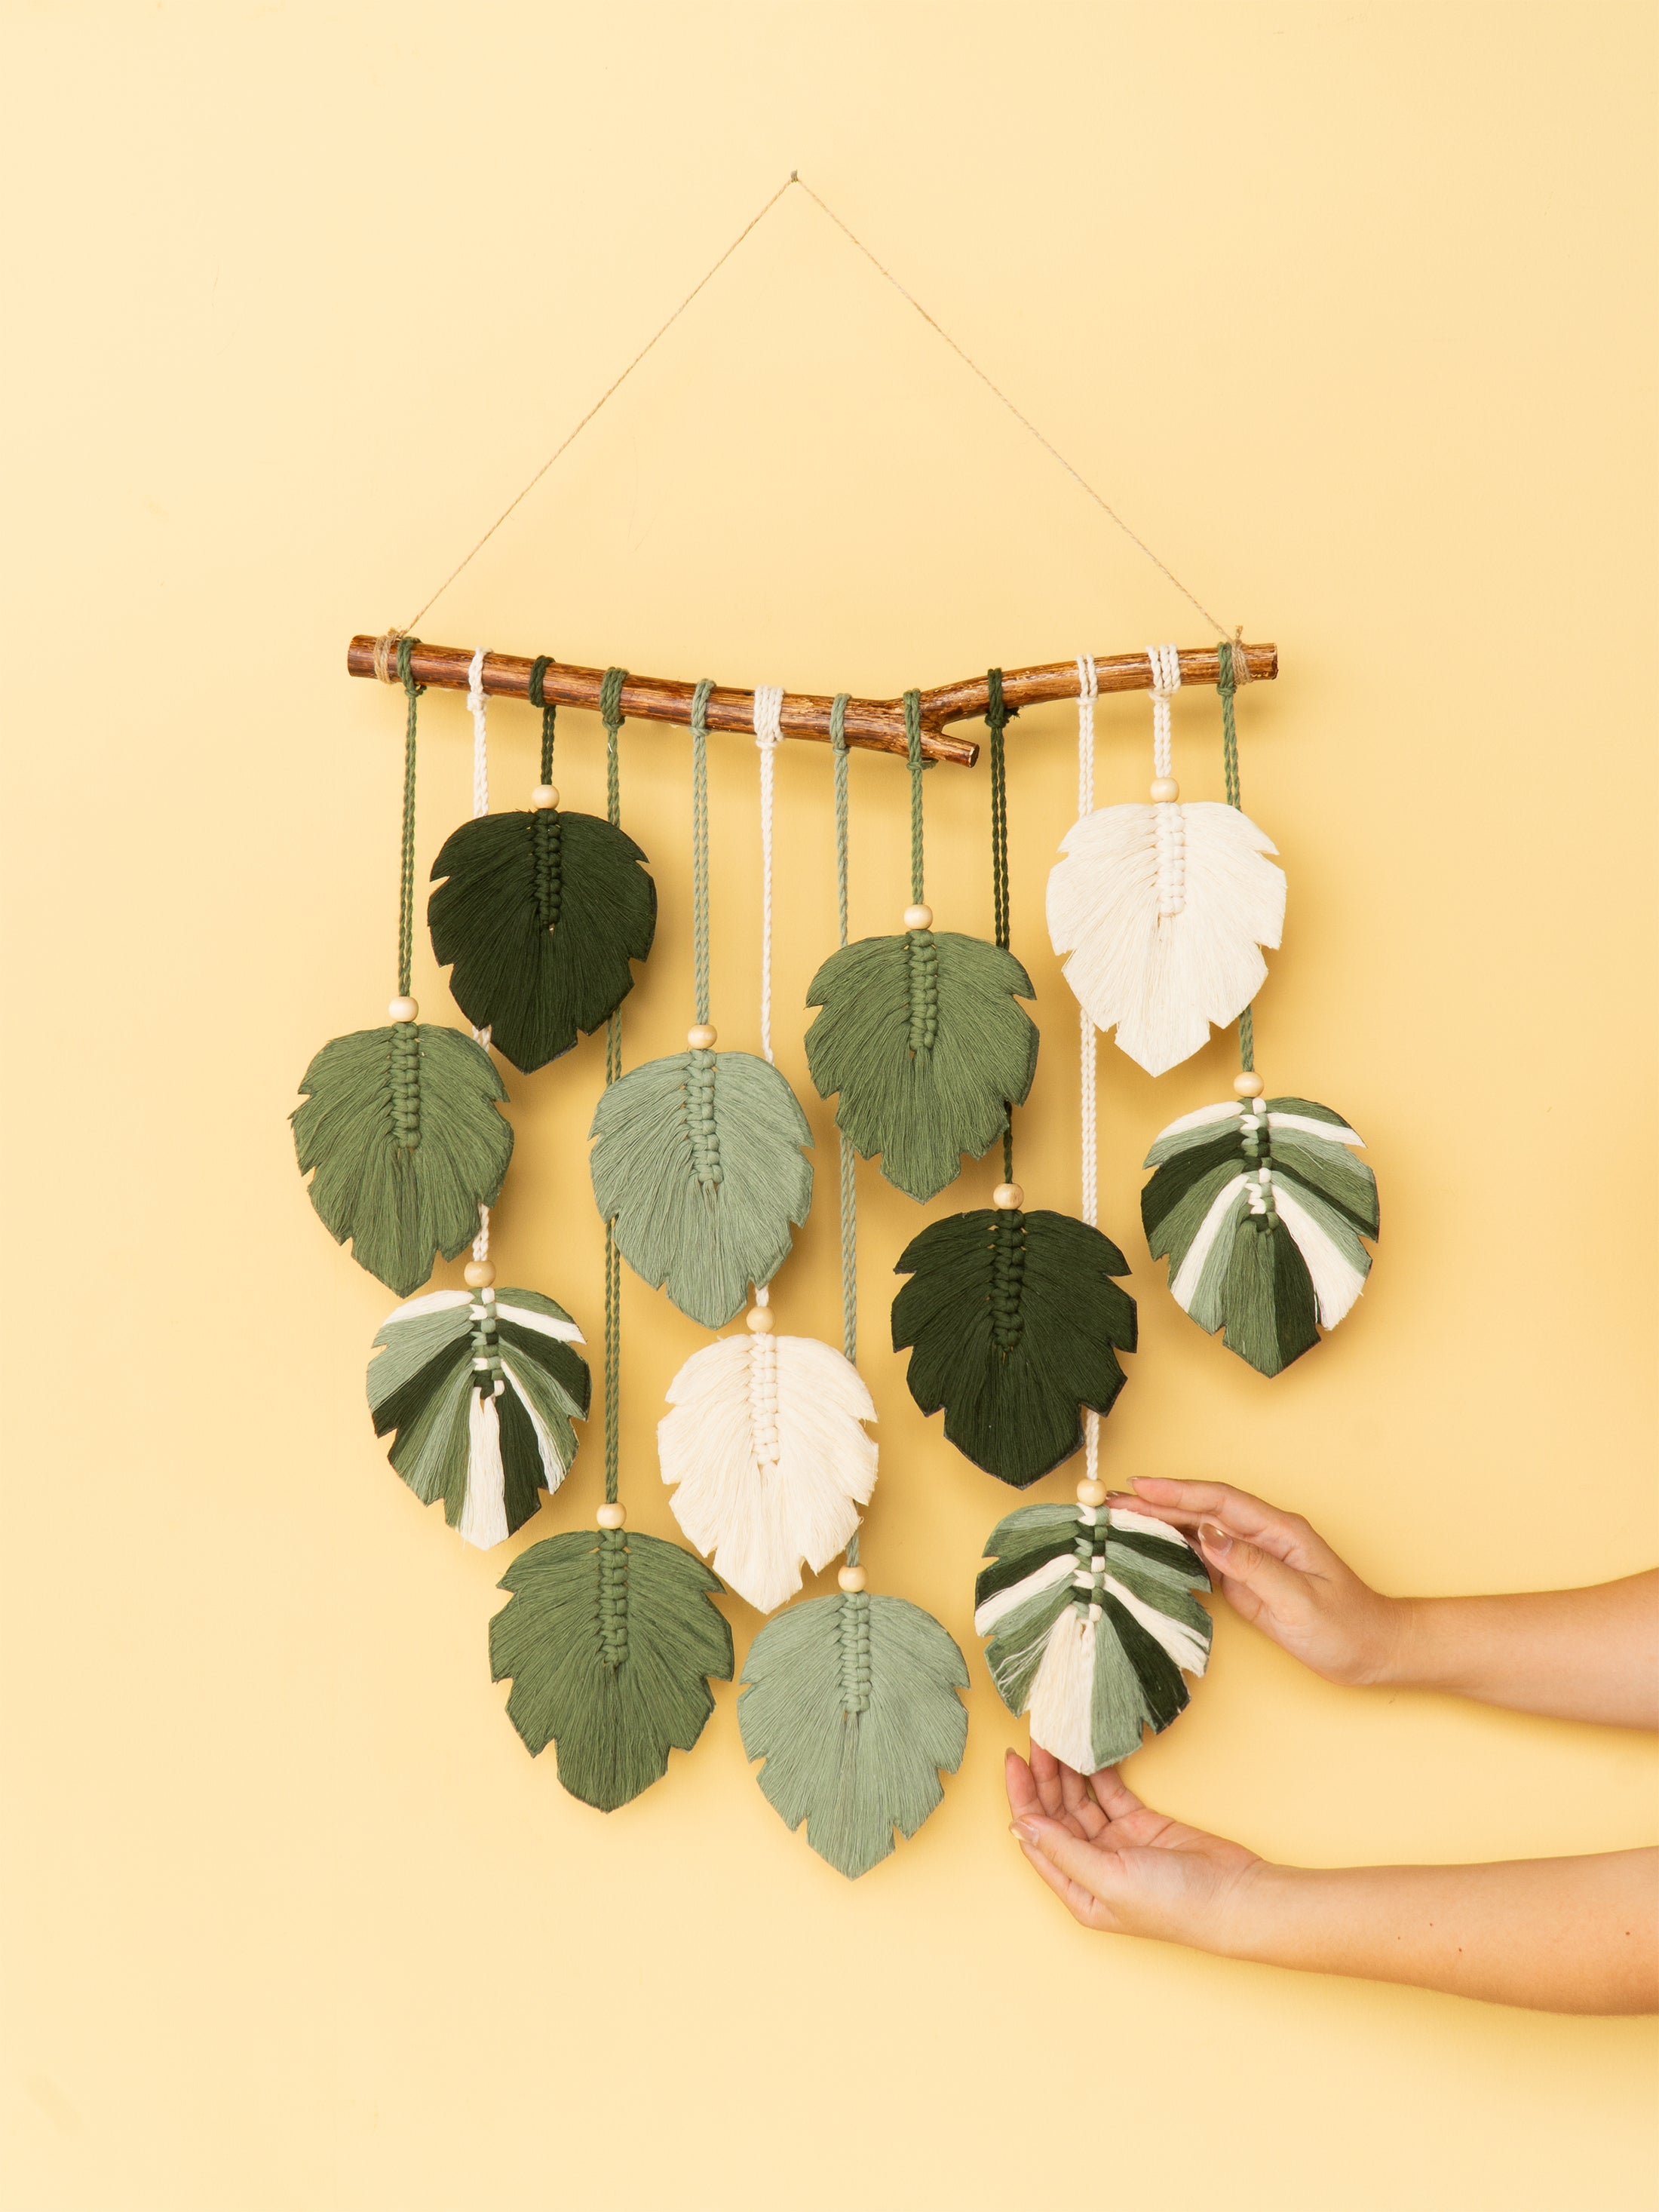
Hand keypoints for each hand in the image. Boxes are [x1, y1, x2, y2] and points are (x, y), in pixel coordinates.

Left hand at [1005, 1745, 1261, 1947]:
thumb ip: (1062, 1850)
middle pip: (1054, 1815)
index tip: (1013, 1759)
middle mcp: (1092, 1867)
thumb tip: (1019, 1825)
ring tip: (1056, 1738)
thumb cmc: (1173, 1903)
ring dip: (1066, 1771)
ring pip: (1079, 1801)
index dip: (1020, 1797)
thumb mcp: (1109, 1878)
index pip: (1035, 1837)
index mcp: (1077, 1890)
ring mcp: (1116, 1845)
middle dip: (1042, 1777)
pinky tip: (1085, 1751)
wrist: (1234, 1897)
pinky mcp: (1140, 1826)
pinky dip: (1097, 1772)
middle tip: (1037, 1737)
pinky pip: (1109, 1793)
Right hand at [1128, 1477, 1404, 1687]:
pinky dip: (1172, 1549)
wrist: (1372, 1651)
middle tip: (1112, 1501)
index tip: (1141, 1487)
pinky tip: (1147, 1546)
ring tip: (1118, 1518)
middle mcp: (1262, 1536)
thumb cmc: (1347, 1626)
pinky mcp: (1245, 1579)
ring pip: (1198, 1530)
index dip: (1178, 1492)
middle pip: (1202, 1510)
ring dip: (1159, 1523)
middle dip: (1157, 1503)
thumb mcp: (1300, 1599)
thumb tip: (1208, 1535)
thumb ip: (1252, 1566)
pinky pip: (1203, 1557)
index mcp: (1279, 1530)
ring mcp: (1252, 1556)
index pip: (1220, 1501)